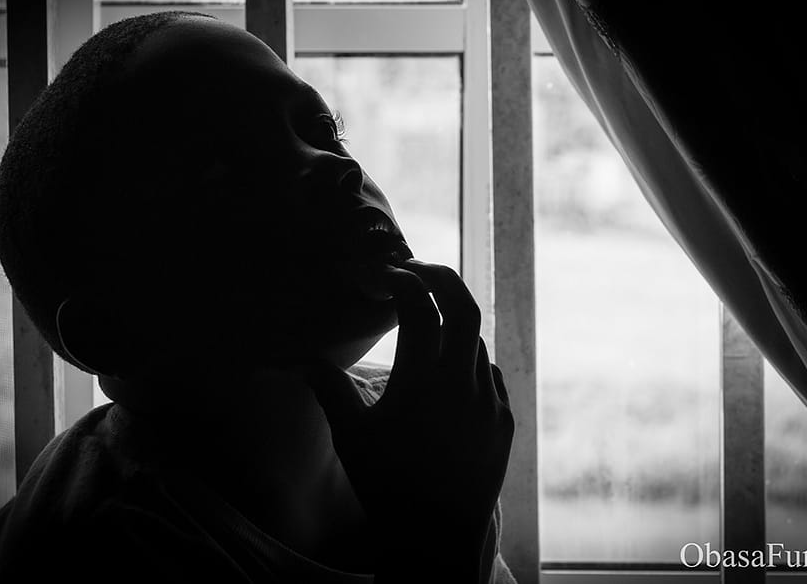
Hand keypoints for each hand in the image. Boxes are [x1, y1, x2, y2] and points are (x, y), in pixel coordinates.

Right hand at [306, 260, 513, 579]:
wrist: (439, 536)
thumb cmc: (388, 485)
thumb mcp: (352, 437)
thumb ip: (329, 391)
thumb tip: (301, 360)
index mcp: (421, 380)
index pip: (418, 307)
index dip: (402, 281)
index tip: (386, 274)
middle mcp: (461, 381)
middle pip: (464, 305)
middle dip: (440, 277)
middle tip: (416, 270)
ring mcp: (489, 400)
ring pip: (478, 340)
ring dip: (454, 323)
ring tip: (427, 325)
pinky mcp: (505, 420)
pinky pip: (489, 373)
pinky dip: (470, 360)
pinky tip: (450, 372)